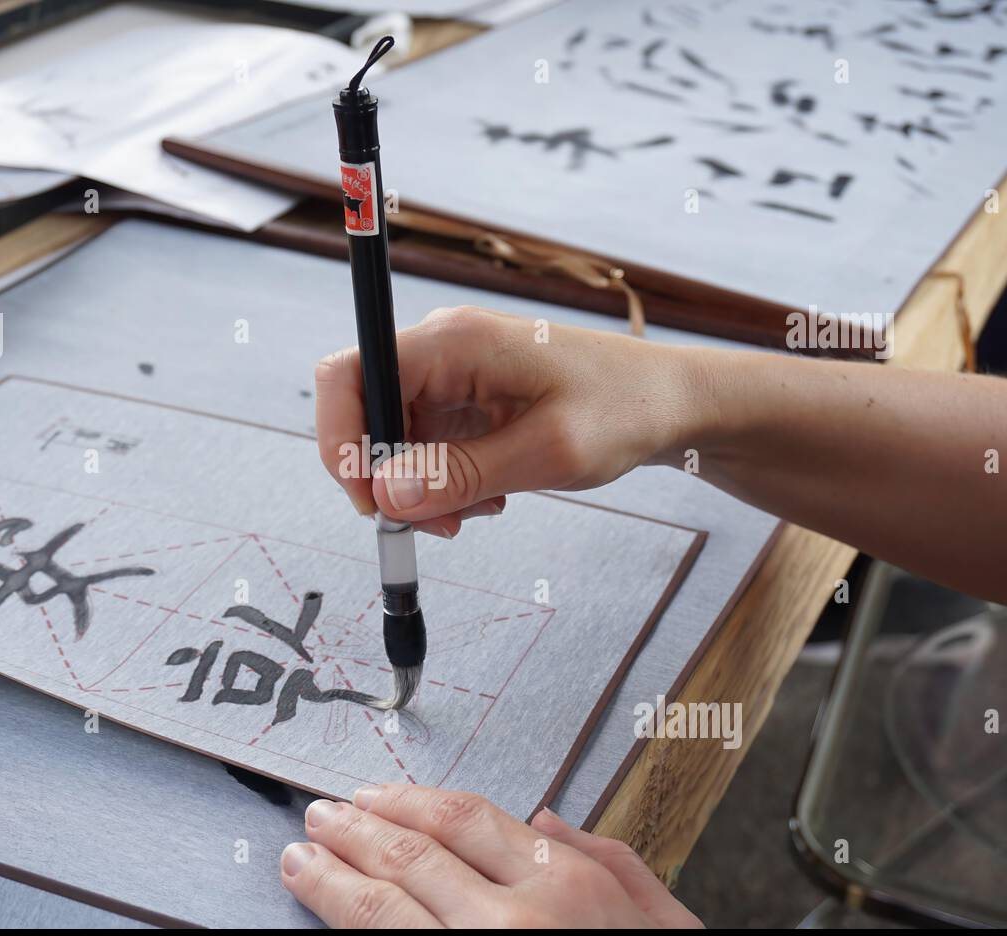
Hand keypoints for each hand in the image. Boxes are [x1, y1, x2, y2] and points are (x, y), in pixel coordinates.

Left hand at [280, 785, 702, 927]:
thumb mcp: (664, 923)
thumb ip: (612, 862)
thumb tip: (547, 821)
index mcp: (572, 884)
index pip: (467, 819)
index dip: (409, 801)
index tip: (375, 796)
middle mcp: (520, 918)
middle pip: (415, 852)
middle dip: (357, 828)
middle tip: (321, 815)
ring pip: (386, 902)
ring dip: (334, 872)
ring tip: (302, 855)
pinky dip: (345, 923)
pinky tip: (322, 907)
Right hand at [314, 305, 702, 536]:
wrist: (669, 401)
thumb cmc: (624, 408)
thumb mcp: (546, 453)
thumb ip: (460, 476)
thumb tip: (384, 495)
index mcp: (453, 342)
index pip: (348, 375)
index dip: (338, 440)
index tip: (368, 502)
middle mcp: (441, 348)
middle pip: (363, 413)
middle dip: (385, 478)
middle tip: (435, 523)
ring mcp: (449, 374)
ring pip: (391, 439)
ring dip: (419, 488)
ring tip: (481, 507)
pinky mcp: (462, 399)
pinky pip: (422, 445)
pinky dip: (442, 482)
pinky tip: (489, 494)